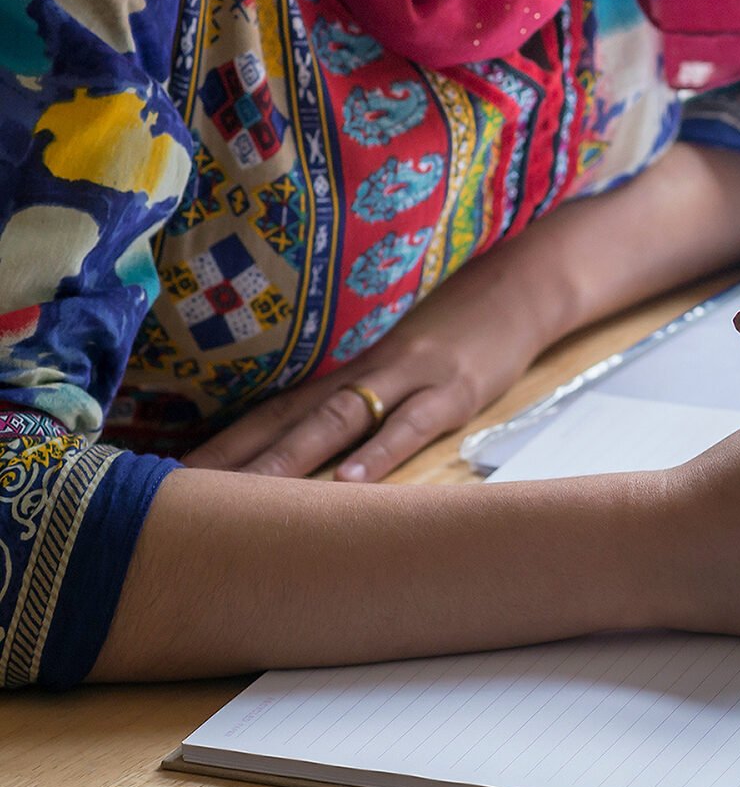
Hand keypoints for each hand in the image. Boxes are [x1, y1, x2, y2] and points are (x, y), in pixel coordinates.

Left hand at [195, 239, 562, 481]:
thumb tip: (311, 452)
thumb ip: (359, 401)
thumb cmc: (456, 333)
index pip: (269, 412)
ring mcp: (407, 378)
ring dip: (290, 461)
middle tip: (183, 499)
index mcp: (347, 371)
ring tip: (251, 499)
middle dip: (234, 461)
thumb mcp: (399, 363)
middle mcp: (363, 372)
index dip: (221, 445)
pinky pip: (410, 423)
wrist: (519, 286)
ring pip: (336, 421)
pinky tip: (355, 483)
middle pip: (285, 419)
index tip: (173, 481)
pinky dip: (382, 453)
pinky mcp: (453, 390)